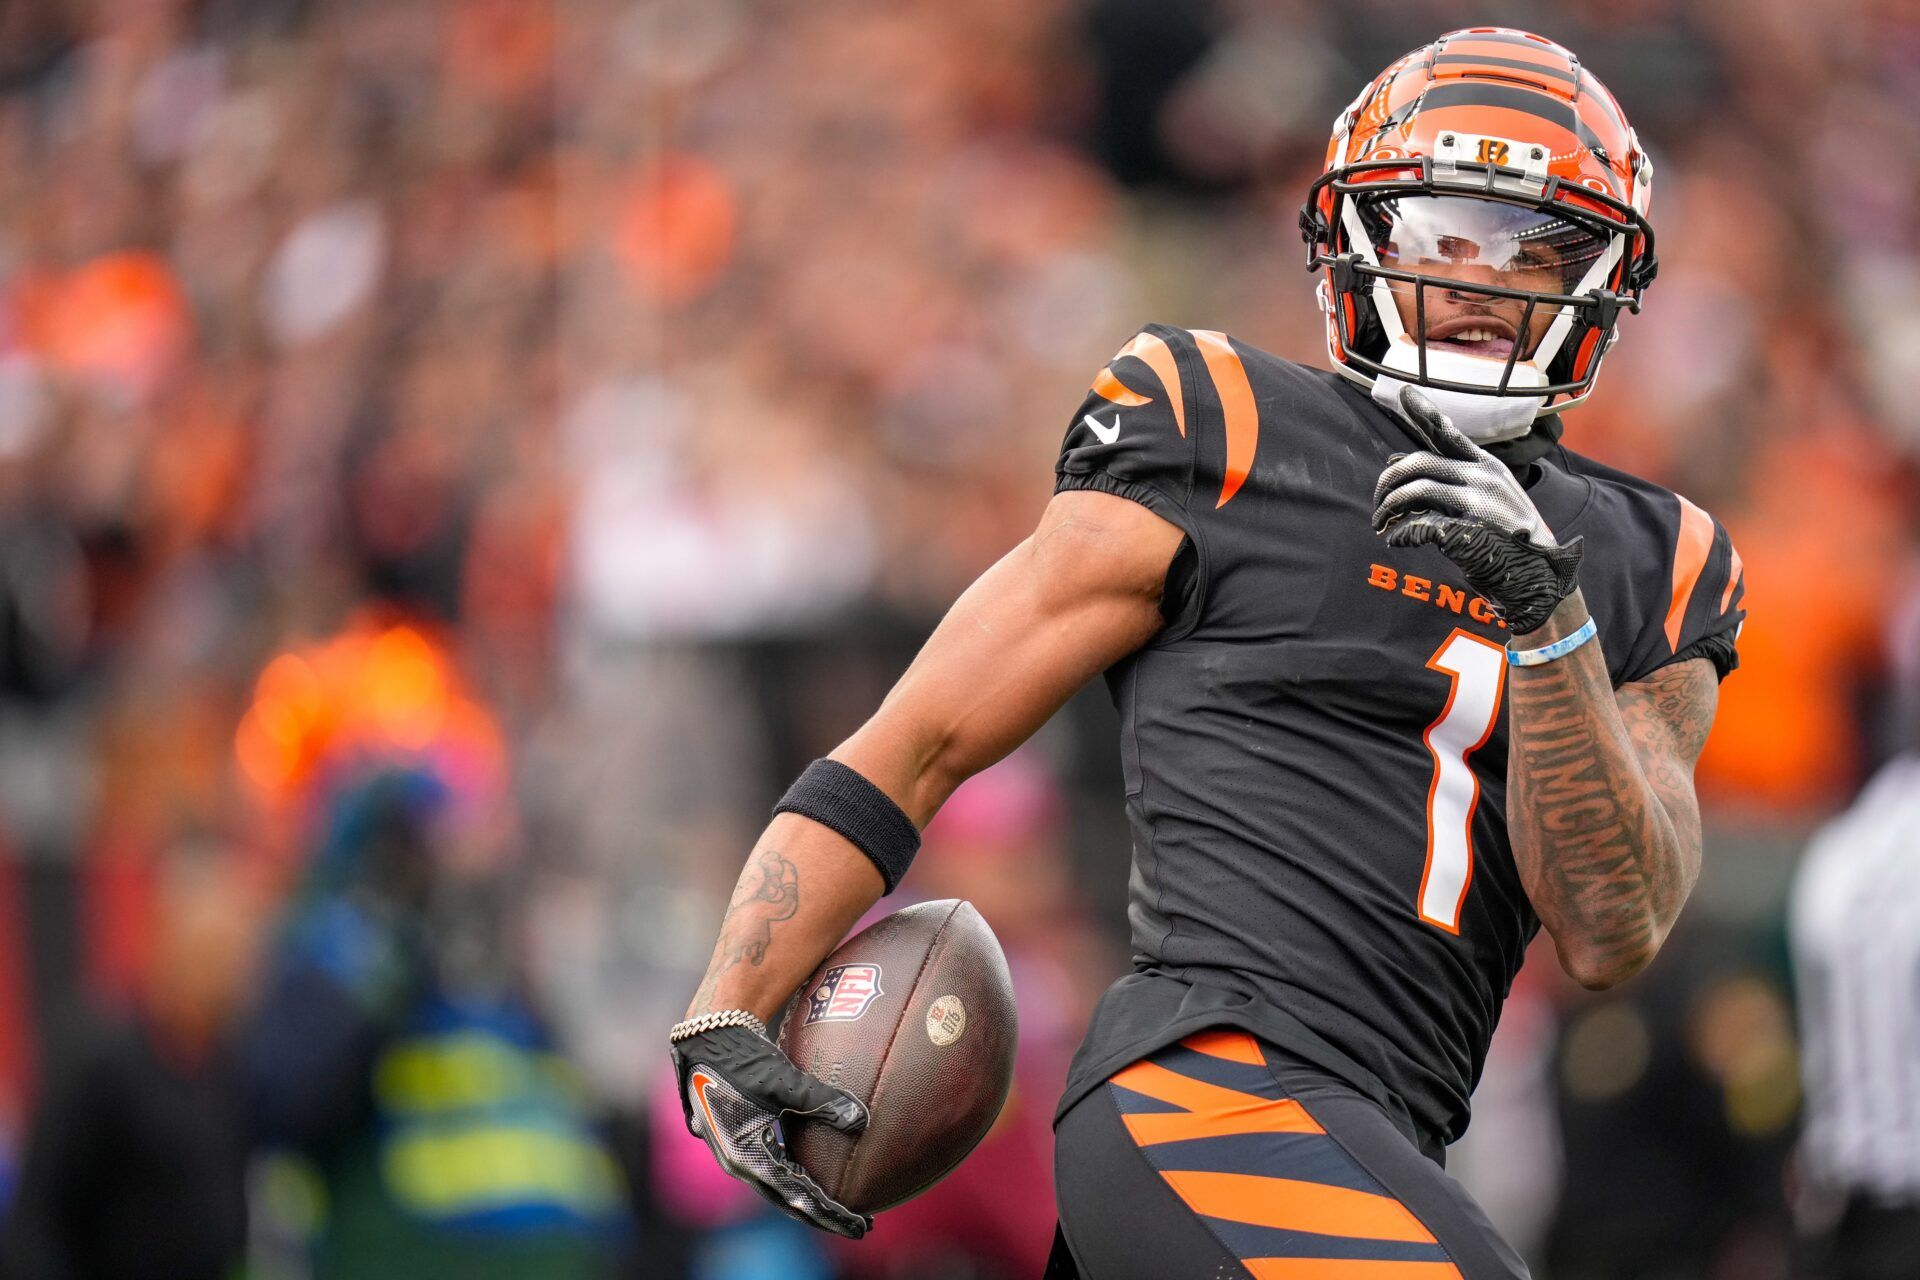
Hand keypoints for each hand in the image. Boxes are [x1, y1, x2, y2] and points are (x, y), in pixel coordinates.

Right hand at [670, 1022, 872, 1237]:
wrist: (706, 1039)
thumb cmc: (742, 1058)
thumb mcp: (782, 1080)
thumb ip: (822, 1099)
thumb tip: (861, 1118)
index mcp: (748, 1157)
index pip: (798, 1197)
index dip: (830, 1214)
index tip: (860, 1225)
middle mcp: (740, 1163)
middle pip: (788, 1202)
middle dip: (824, 1216)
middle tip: (861, 1225)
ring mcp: (737, 1154)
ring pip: (779, 1187)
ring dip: (810, 1199)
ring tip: (842, 1207)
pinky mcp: (739, 1141)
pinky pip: (772, 1168)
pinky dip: (797, 1178)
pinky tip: (815, 1174)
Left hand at [1370, 388, 1582, 634]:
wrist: (1540, 578)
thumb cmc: (1507, 541)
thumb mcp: (1484, 501)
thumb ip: (1446, 481)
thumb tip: (1395, 459)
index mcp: (1487, 467)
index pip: (1449, 433)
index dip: (1424, 412)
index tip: (1404, 392)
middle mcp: (1483, 477)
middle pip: (1418, 463)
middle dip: (1388, 482)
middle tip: (1378, 504)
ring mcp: (1478, 502)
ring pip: (1414, 490)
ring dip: (1388, 507)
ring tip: (1380, 523)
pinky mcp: (1469, 530)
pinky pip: (1420, 524)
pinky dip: (1401, 533)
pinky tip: (1397, 541)